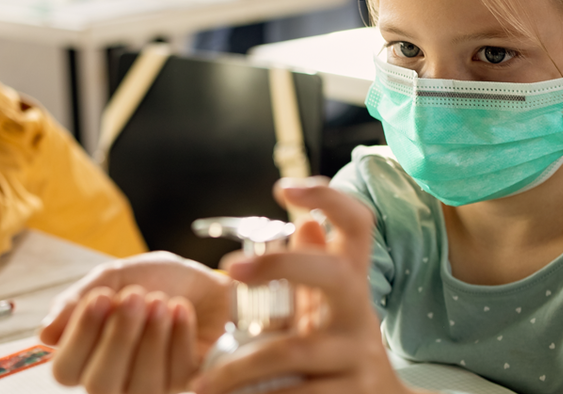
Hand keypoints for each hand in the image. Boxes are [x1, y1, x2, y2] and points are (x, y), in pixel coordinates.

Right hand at [40, 251, 232, 393]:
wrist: (207, 278)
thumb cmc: (158, 280)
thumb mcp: (115, 276)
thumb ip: (78, 300)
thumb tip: (44, 335)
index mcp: (89, 354)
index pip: (66, 370)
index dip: (80, 336)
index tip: (101, 297)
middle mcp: (116, 377)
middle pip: (99, 386)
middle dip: (118, 338)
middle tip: (135, 295)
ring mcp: (152, 384)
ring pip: (140, 387)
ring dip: (150, 338)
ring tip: (160, 301)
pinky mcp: (187, 383)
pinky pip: (177, 373)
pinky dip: (178, 335)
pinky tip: (182, 309)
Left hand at [192, 178, 417, 393]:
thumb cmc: (340, 348)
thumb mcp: (330, 307)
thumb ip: (314, 267)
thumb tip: (305, 220)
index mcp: (351, 283)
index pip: (357, 226)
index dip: (329, 198)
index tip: (284, 187)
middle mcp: (360, 313)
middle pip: (333, 274)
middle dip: (282, 265)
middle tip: (230, 269)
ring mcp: (357, 355)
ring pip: (294, 350)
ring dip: (240, 367)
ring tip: (202, 384)